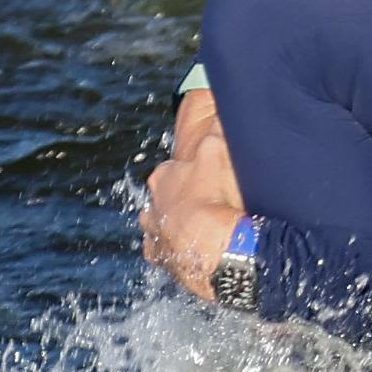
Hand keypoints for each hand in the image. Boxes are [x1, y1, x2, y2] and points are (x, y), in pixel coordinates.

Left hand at [140, 100, 247, 299]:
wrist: (219, 250)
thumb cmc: (217, 198)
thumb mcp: (218, 152)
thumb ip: (217, 129)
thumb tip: (217, 111)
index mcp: (163, 177)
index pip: (175, 170)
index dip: (195, 174)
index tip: (211, 182)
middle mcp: (151, 206)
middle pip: (166, 198)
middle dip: (181, 201)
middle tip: (209, 207)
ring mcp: (154, 235)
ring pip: (163, 226)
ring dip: (178, 227)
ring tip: (203, 233)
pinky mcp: (161, 261)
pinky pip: (167, 253)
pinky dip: (179, 252)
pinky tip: (196, 252)